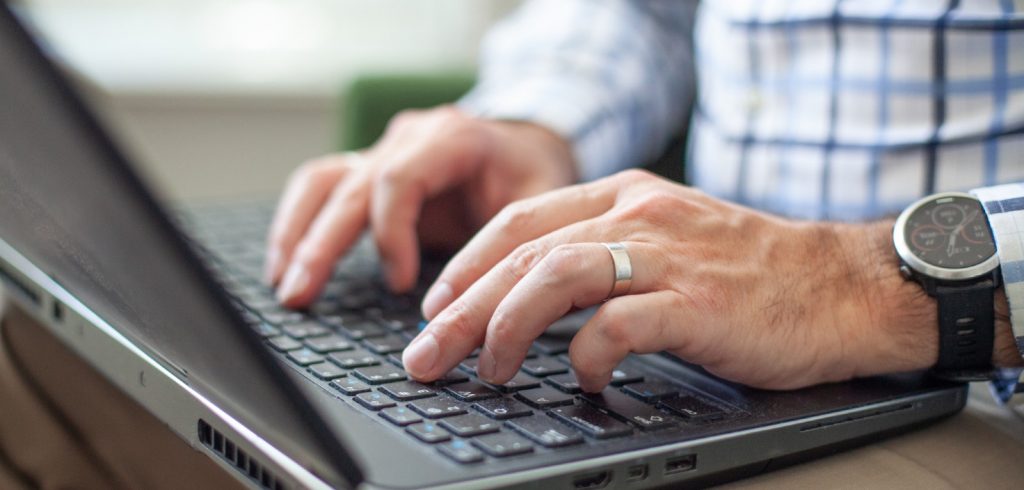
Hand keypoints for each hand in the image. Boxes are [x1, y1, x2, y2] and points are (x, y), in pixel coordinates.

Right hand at [265, 106, 575, 306]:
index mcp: (451, 138)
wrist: (527, 146)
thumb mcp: (541, 203)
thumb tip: (474, 304)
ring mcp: (383, 150)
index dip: (391, 234)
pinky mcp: (370, 171)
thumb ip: (512, 244)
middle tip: (300, 295)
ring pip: (322, 182)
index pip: (399, 180)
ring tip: (282, 284)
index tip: (402, 285)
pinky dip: (299, 224)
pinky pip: (321, 188)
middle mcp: (408, 138)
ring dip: (297, 234)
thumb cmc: (534, 175)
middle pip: (350, 186)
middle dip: (320, 244)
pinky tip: (285, 263)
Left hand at [403, 170, 954, 391]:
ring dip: (504, 326)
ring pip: (555, 278)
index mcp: (623, 196)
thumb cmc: (751, 273)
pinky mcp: (699, 304)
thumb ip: (601, 254)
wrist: (843, 286)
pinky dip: (584, 355)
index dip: (465, 264)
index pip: (518, 221)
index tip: (434, 305)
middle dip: (460, 307)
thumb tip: (524, 299)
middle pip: (521, 254)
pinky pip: (619, 325)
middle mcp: (637, 215)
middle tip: (427, 353)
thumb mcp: (667, 239)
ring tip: (485, 369)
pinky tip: (579, 379)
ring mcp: (669, 256)